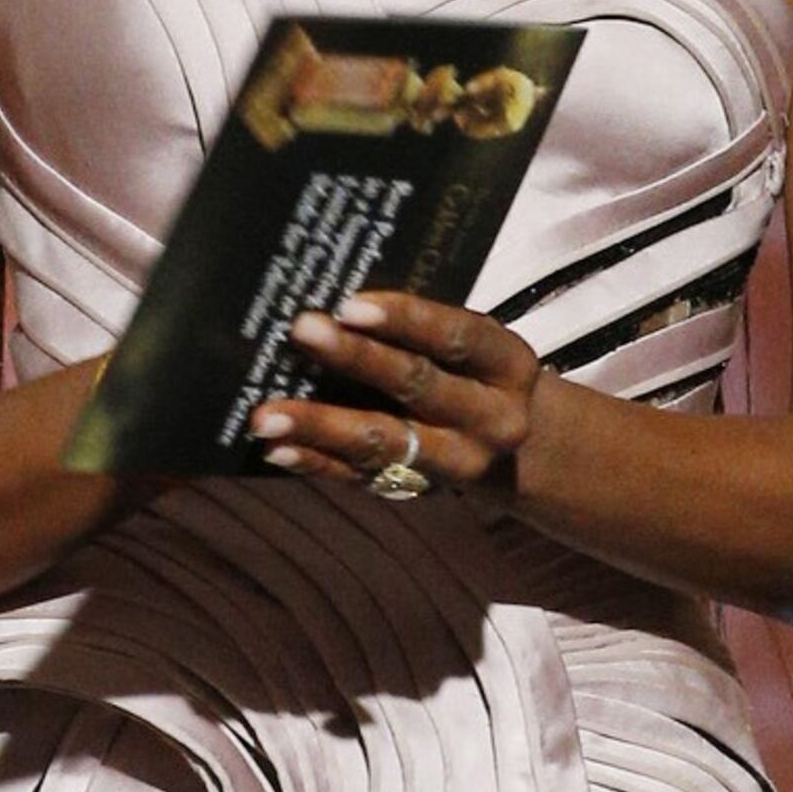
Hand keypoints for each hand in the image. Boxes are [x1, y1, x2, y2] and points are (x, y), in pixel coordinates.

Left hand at [253, 290, 561, 492]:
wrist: (526, 451)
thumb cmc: (479, 374)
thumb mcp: (479, 347)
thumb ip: (426, 330)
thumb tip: (338, 301)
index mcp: (508, 365)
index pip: (457, 337)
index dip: (406, 319)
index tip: (350, 304)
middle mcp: (491, 418)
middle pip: (418, 386)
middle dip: (356, 358)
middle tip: (302, 331)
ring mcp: (457, 462)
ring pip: (385, 441)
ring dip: (320, 425)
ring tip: (266, 414)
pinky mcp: (421, 490)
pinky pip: (363, 476)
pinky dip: (317, 462)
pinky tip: (278, 449)